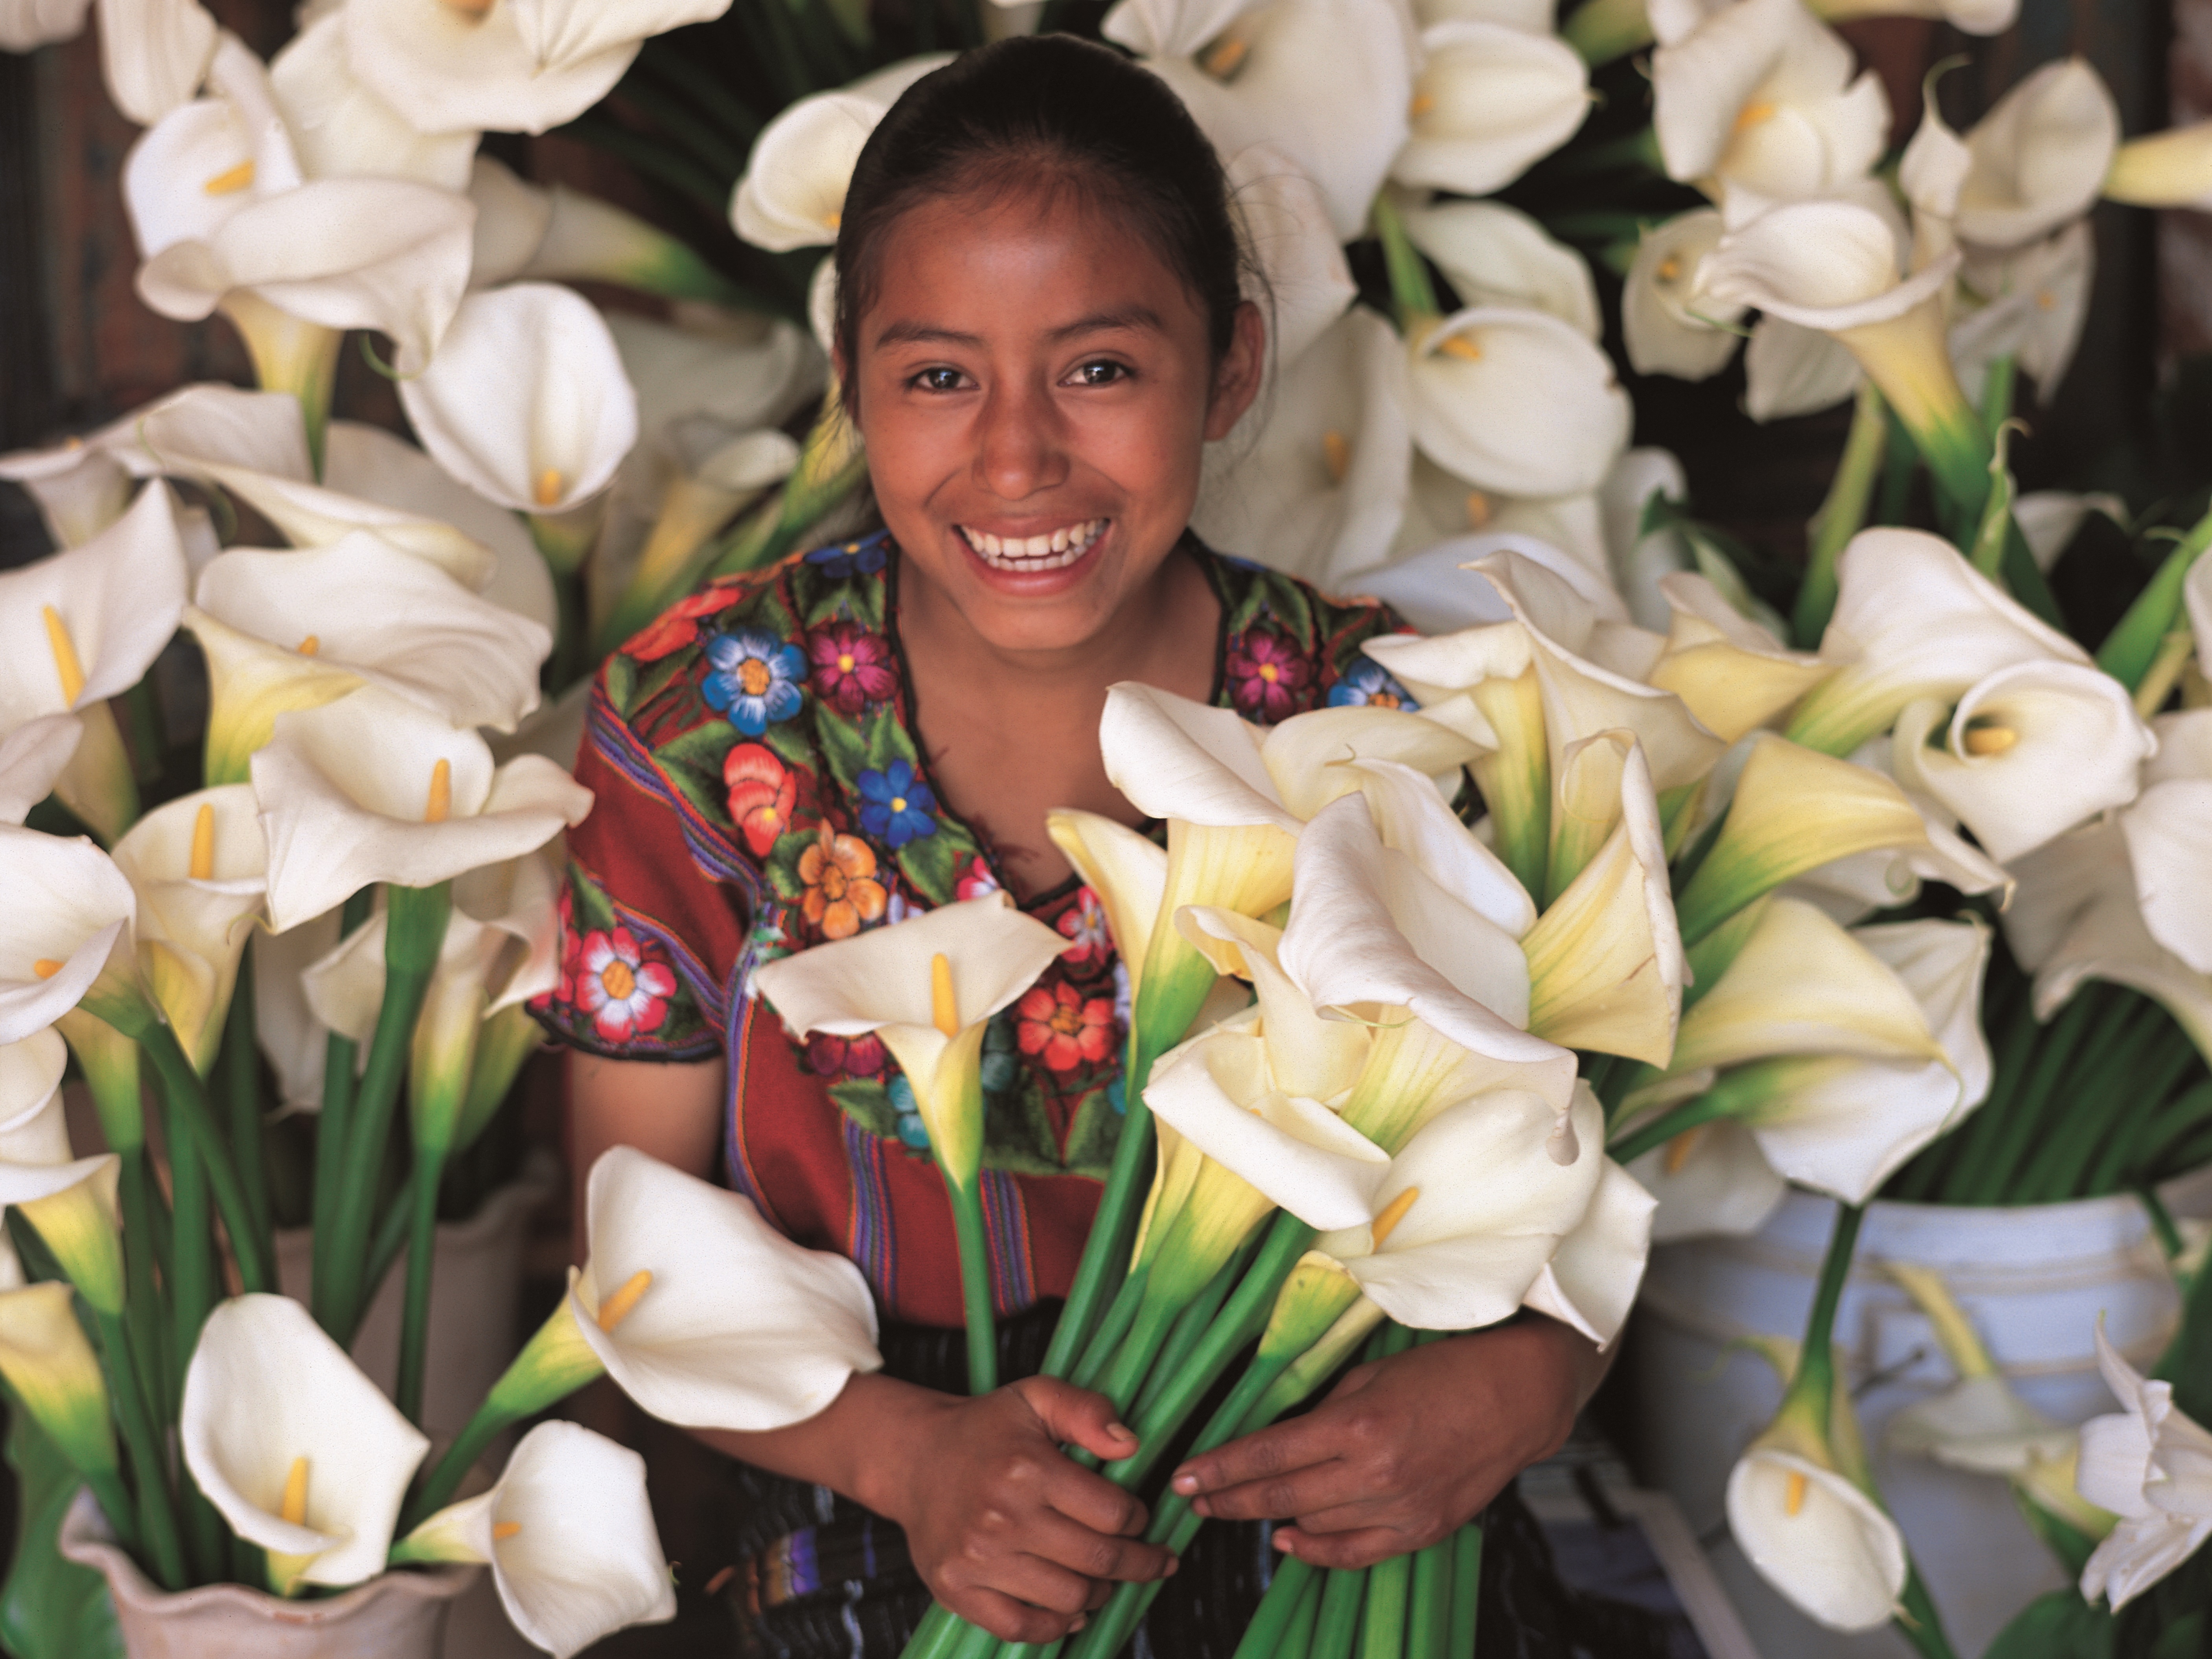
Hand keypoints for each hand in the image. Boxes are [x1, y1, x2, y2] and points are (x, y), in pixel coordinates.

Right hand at [867, 1376, 1178, 1642]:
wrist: (915, 1459)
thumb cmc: (984, 1430)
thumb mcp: (1036, 1397)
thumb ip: (1086, 1410)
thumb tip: (1130, 1446)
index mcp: (1027, 1469)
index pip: (1113, 1513)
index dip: (1139, 1518)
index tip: (1140, 1516)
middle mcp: (1002, 1517)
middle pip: (1098, 1560)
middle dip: (1140, 1564)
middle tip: (1154, 1560)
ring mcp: (977, 1559)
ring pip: (1069, 1598)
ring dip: (1101, 1592)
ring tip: (1108, 1578)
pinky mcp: (957, 1589)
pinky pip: (1021, 1627)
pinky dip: (1055, 1626)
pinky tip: (1072, 1610)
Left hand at [1166, 1316, 1599, 1569]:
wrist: (1515, 1398)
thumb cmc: (1441, 1372)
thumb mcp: (1370, 1375)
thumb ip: (1322, 1409)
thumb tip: (1278, 1437)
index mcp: (1356, 1424)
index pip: (1268, 1453)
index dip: (1220, 1469)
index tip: (1184, 1477)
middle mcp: (1374, 1472)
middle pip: (1280, 1495)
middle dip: (1228, 1498)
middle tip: (1191, 1500)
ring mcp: (1399, 1507)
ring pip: (1313, 1525)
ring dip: (1266, 1519)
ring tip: (1231, 1510)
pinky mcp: (1421, 1529)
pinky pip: (1355, 1553)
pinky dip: (1316, 1551)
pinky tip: (1288, 1541)